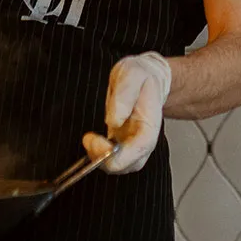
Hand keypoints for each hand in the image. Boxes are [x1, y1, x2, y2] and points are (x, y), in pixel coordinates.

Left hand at [81, 52, 170, 174]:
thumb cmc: (140, 76)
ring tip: (90, 139)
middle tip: (90, 139)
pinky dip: (97, 155)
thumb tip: (113, 121)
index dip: (119, 155)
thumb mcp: (132, 74)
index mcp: (150, 124)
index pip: (139, 149)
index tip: (100, 144)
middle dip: (105, 159)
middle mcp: (142, 139)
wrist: (145, 77)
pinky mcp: (120, 142)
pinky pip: (109, 158)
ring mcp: (131, 143)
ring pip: (118, 166)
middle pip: (128, 165)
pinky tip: (91, 140)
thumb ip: (124, 95)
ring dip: (99, 158)